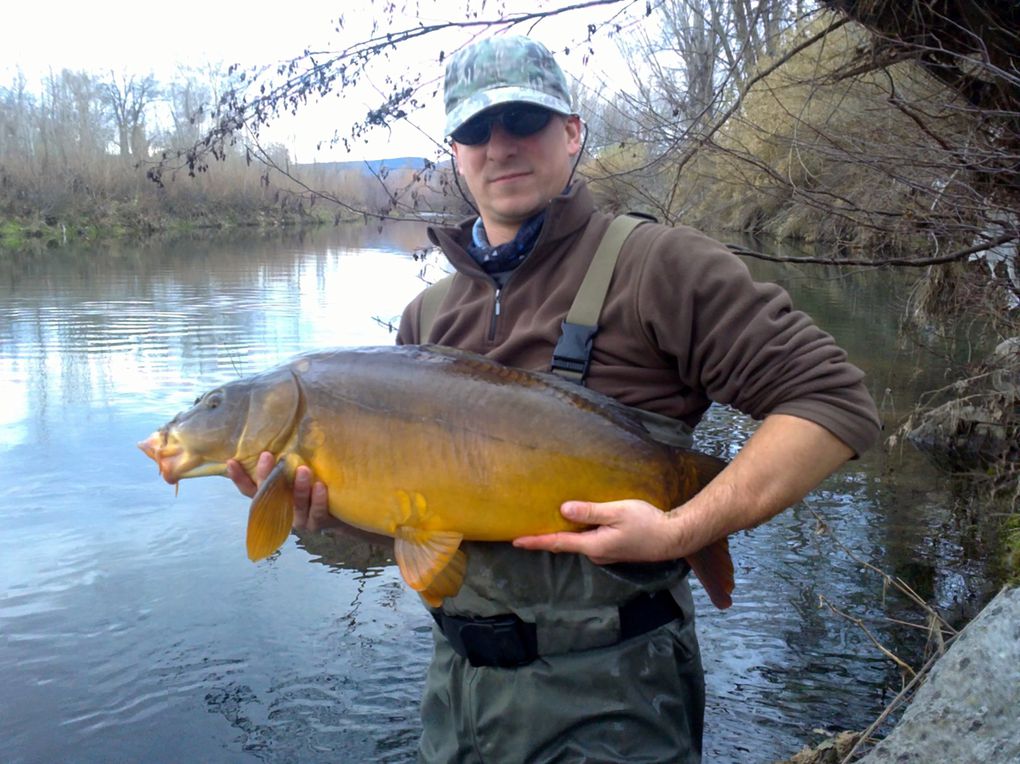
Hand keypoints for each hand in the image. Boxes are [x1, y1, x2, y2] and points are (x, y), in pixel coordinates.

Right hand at [225, 451, 338, 531]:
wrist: (340, 512)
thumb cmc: (315, 488)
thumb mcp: (298, 475)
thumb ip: (287, 464)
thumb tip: (281, 432)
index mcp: (272, 499)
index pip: (250, 490)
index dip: (239, 478)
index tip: (231, 461)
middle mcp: (281, 511)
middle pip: (268, 497)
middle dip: (265, 476)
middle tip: (267, 455)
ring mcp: (297, 520)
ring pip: (295, 504)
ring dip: (298, 487)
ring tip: (303, 469)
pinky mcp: (316, 524)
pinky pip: (316, 513)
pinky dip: (318, 500)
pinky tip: (320, 486)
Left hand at [513, 499, 682, 564]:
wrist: (673, 538)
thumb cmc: (647, 523)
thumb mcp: (617, 512)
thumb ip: (590, 511)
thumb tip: (563, 509)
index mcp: (593, 546)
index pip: (558, 543)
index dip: (536, 541)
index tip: (516, 541)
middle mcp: (596, 554)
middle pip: (565, 544)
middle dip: (546, 537)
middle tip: (526, 527)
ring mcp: (605, 554)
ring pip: (578, 543)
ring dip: (564, 533)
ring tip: (548, 520)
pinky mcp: (613, 550)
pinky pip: (590, 541)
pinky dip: (579, 533)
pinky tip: (578, 521)